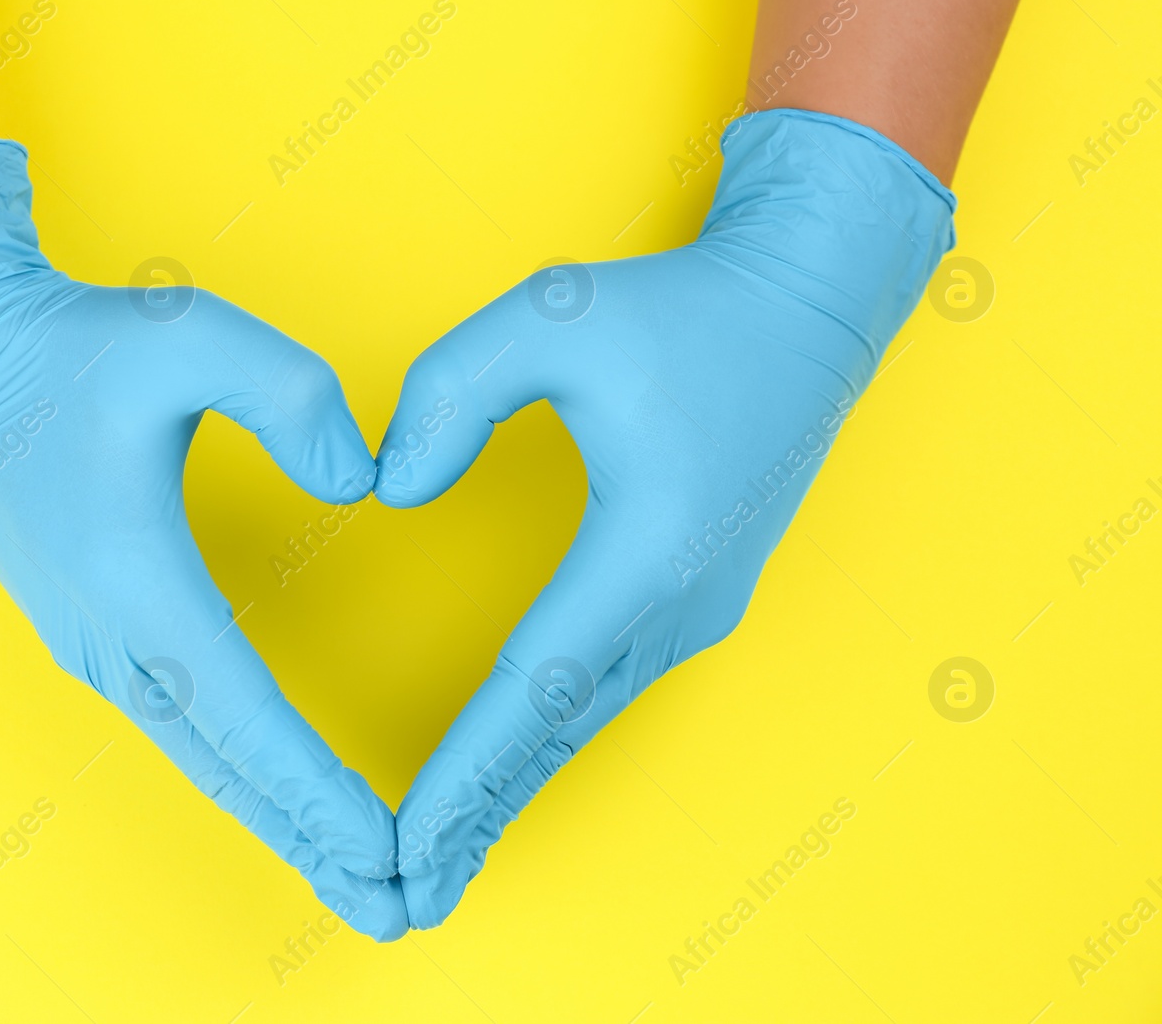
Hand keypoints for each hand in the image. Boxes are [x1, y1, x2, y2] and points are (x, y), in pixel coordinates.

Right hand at [0, 139, 406, 939]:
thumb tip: (362, 484)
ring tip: (353, 877)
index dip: (320, 790)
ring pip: (202, 760)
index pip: (247, 717)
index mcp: (137, 582)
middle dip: (314, 846)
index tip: (390, 849)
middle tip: (398, 909)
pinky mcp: (95, 633)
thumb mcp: (183, 333)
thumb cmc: (64, 345)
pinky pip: (182, 729)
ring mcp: (95, 645)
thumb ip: (288, 395)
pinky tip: (279, 796)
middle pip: (228, 771)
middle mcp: (112, 638)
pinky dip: (240, 777)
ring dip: (278, 822)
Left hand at [375, 109, 955, 927]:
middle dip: (479, 815)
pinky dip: (546, 740)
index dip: (465, 772)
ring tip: (442, 858)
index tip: (409, 841)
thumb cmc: (681, 307)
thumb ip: (453, 391)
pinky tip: (505, 771)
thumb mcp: (552, 313)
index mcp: (650, 545)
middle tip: (405, 896)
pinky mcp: (697, 596)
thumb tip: (392, 489)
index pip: (537, 687)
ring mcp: (700, 607)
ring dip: (512, 788)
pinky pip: (606, 689)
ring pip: (585, 722)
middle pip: (560, 733)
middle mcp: (683, 600)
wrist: (807, 304)